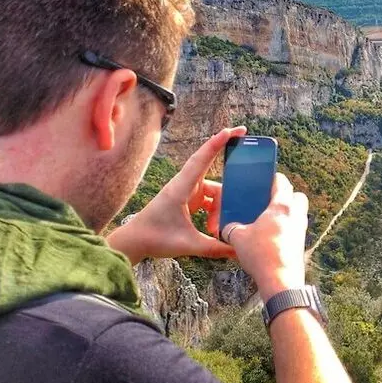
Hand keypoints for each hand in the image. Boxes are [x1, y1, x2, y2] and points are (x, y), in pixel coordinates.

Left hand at [106, 126, 246, 264]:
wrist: (134, 242)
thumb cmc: (155, 238)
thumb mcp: (188, 245)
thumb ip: (215, 248)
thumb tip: (238, 251)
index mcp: (181, 189)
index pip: (201, 159)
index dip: (218, 143)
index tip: (234, 131)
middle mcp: (184, 186)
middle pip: (215, 181)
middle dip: (230, 181)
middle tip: (247, 182)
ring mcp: (185, 192)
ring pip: (213, 192)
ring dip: (220, 208)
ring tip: (217, 229)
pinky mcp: (186, 200)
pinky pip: (208, 199)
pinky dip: (214, 211)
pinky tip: (214, 228)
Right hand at [222, 173, 308, 301]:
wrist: (281, 281)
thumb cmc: (262, 254)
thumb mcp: (238, 237)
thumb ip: (231, 228)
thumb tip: (227, 229)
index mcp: (282, 206)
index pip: (282, 182)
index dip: (273, 178)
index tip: (265, 179)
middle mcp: (296, 215)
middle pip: (297, 196)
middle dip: (286, 196)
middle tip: (269, 202)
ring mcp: (301, 230)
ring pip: (298, 213)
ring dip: (287, 214)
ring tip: (268, 221)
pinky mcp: (301, 245)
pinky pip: (296, 230)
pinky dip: (287, 229)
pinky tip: (271, 239)